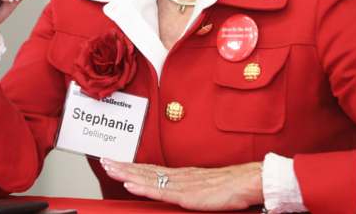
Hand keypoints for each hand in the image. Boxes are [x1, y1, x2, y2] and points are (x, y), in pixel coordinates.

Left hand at [100, 159, 262, 210]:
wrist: (251, 181)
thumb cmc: (234, 185)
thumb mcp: (208, 189)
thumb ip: (193, 190)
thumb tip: (182, 193)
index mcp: (184, 175)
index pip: (152, 169)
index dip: (132, 166)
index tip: (116, 162)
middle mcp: (180, 176)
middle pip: (146, 170)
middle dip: (123, 166)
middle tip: (104, 160)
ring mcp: (183, 184)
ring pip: (148, 178)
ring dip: (127, 173)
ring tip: (110, 168)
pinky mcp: (188, 195)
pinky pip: (161, 191)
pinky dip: (143, 186)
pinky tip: (131, 184)